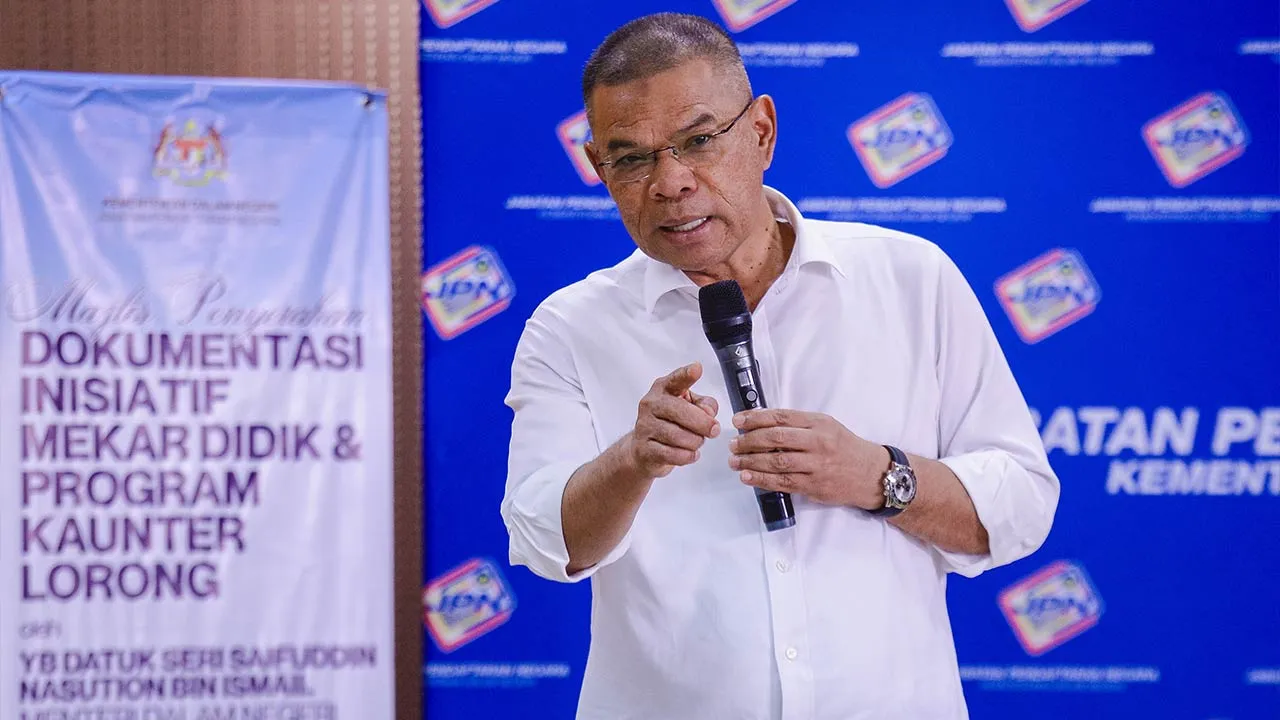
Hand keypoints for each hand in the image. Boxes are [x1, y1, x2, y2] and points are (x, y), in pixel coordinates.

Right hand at [622, 362, 719, 478]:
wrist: (644, 450)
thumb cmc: (670, 423)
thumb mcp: (689, 407)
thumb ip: (704, 405)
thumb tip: (709, 412)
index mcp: (663, 389)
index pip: (675, 380)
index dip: (686, 375)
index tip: (697, 369)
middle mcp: (651, 404)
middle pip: (680, 411)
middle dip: (702, 422)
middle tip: (713, 430)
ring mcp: (645, 426)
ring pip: (678, 435)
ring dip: (695, 441)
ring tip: (697, 442)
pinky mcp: (645, 449)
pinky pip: (672, 454)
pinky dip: (687, 456)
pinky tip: (691, 454)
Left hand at [728, 409, 888, 509]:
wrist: (871, 474)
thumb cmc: (844, 447)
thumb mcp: (825, 426)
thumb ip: (798, 424)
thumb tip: (761, 424)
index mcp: (819, 423)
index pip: (781, 417)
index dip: (755, 418)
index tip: (737, 420)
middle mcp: (818, 442)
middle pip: (775, 438)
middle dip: (749, 440)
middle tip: (733, 444)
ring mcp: (816, 465)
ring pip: (776, 461)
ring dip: (750, 461)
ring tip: (735, 461)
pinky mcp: (814, 486)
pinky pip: (782, 482)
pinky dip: (761, 479)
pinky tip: (747, 476)